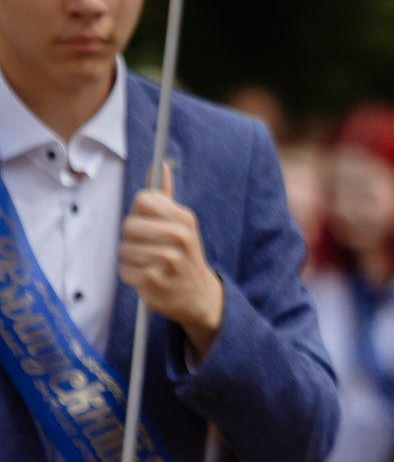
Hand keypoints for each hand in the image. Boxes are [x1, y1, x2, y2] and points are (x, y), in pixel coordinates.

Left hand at [119, 162, 224, 356]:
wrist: (200, 296)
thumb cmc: (184, 255)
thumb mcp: (182, 224)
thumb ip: (165, 196)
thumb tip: (160, 165)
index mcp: (184, 219)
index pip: (143, 200)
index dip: (141, 214)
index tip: (152, 225)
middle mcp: (179, 237)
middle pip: (128, 225)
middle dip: (133, 238)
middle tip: (151, 248)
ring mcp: (168, 261)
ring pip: (124, 249)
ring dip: (132, 259)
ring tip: (151, 265)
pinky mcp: (155, 282)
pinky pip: (125, 271)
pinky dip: (132, 277)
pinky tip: (149, 278)